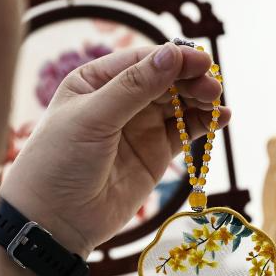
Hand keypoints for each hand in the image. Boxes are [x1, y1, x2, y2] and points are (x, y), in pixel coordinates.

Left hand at [0, 43, 226, 257]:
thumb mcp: (92, 118)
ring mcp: (139, 126)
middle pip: (166, 80)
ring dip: (201, 100)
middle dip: (191, 81)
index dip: (174, 58)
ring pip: (179, 104)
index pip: (142, 60)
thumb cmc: (59, 162)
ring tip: (218, 104)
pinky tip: (221, 119)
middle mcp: (120, 99)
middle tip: (213, 89)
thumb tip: (173, 54)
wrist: (53, 221)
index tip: (202, 61)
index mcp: (96, 80)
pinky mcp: (155, 153)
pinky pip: (185, 131)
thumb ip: (134, 87)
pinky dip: (204, 124)